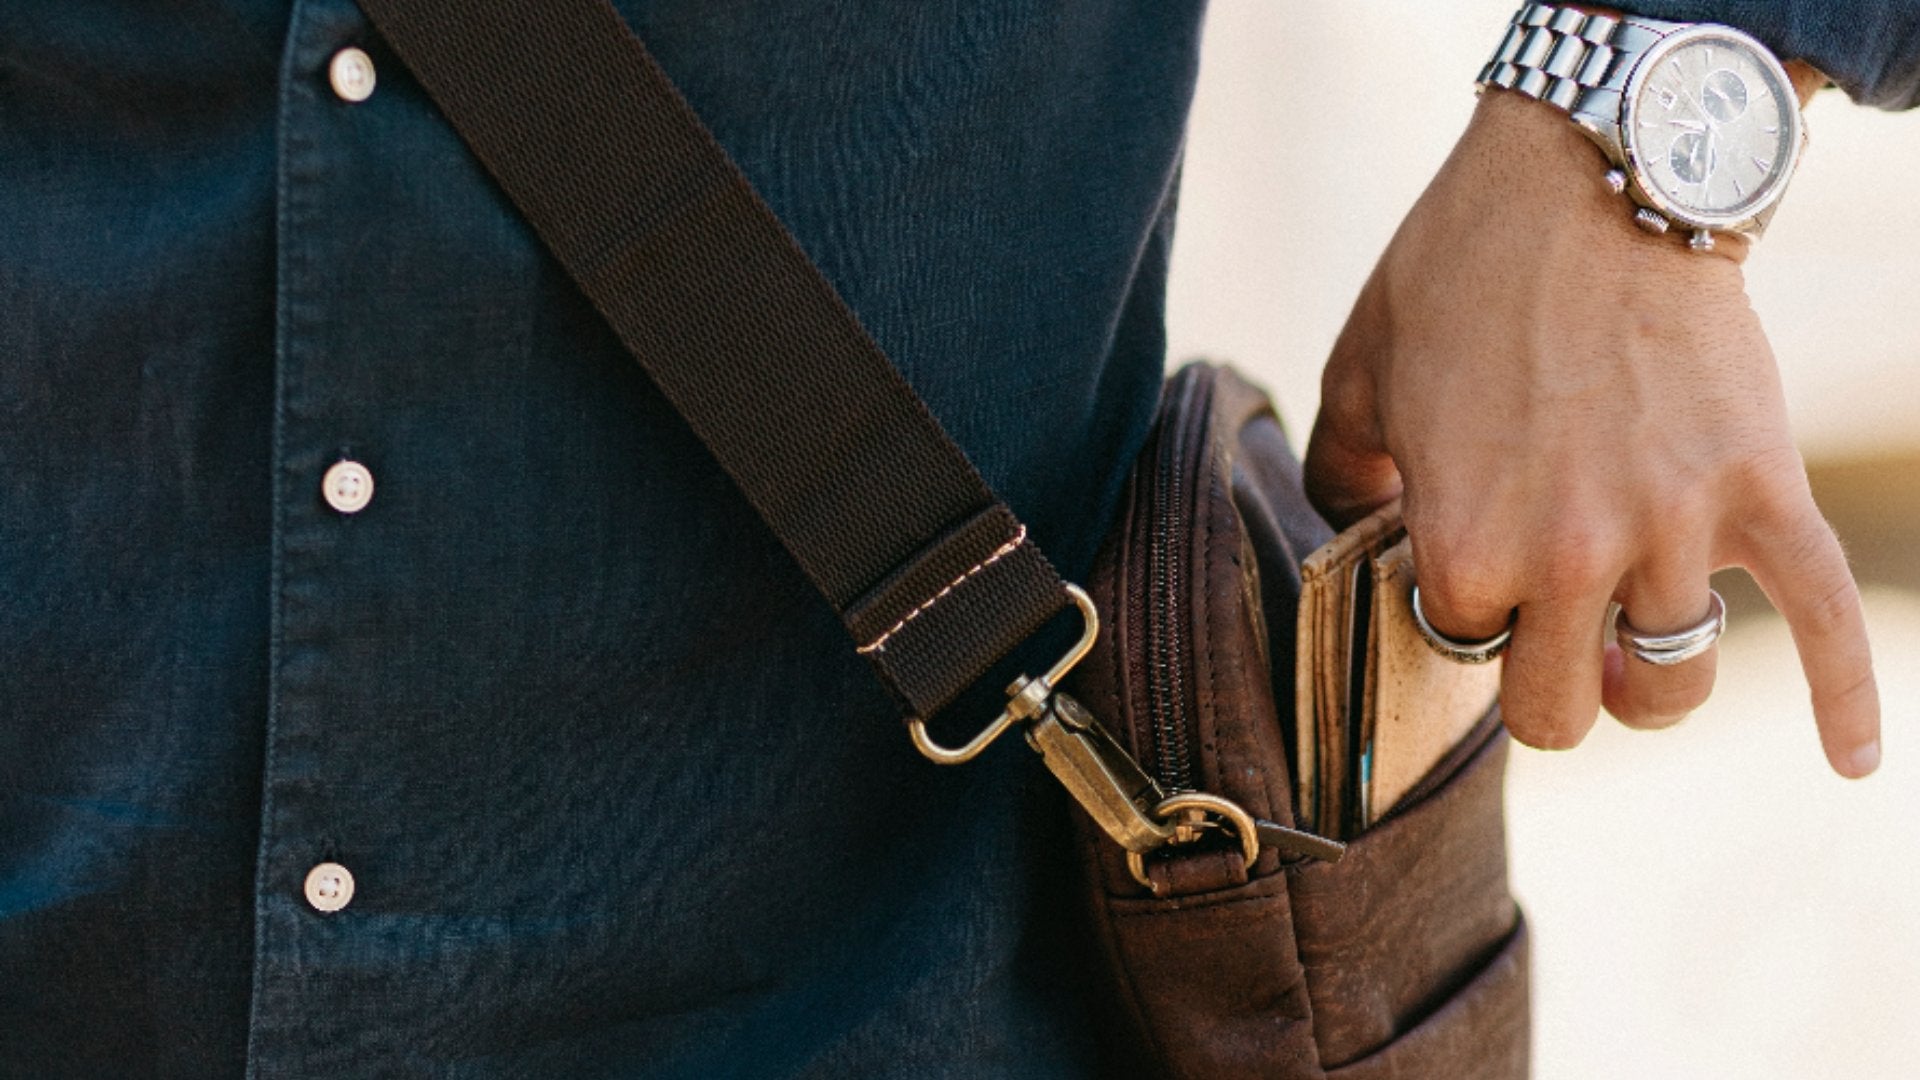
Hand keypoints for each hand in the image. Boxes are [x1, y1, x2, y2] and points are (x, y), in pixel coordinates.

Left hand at [1303, 88, 1880, 777]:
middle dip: (1550, 686)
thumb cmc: (1460, 269)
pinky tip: (1850, 758)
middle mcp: (1567, 557)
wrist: (1592, 176)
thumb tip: (1347, 525)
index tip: (1474, 580)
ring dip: (1651, 681)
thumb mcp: (1361, 372)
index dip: (1465, 618)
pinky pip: (1826, 615)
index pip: (1461, 649)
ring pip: (1674, 684)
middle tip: (1549, 645)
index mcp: (1462, 543)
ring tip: (1633, 652)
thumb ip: (1344, 472)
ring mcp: (1673, 529)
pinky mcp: (1762, 489)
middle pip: (1561, 708)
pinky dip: (1845, 698)